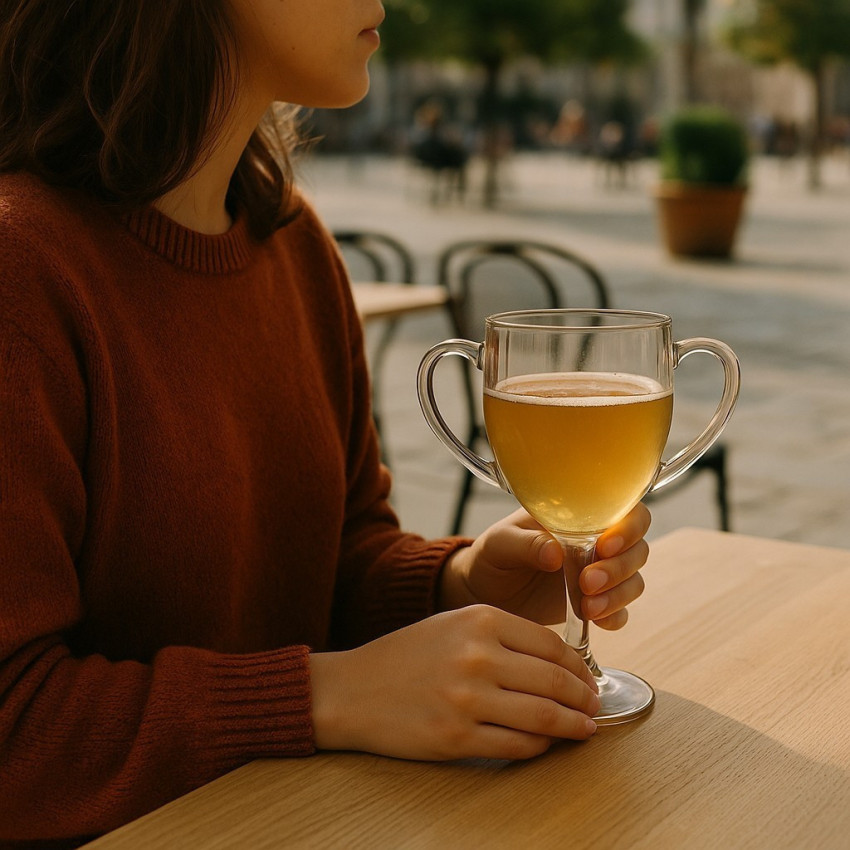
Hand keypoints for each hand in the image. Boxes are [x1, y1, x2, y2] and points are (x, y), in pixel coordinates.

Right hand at [310, 605, 599, 760]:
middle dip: (584, 699)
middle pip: (555, 681)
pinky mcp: (458, 738)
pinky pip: (517, 747)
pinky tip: (546, 745)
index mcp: (480, 620)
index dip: (581, 668)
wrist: (352, 690)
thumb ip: (503, 636)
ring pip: (544, 718)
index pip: (552, 645)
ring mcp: (468, 699)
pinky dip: (539, 748)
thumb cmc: (406, 656)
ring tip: (585, 730)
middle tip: (594, 708)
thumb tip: (559, 662)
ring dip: (573, 727)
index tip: (590, 680)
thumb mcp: (454, 626)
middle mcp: (478, 656)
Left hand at [439, 504, 649, 630]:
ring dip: (618, 594)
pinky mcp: (594, 603)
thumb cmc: (493, 555)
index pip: (625, 510)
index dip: (628, 526)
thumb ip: (526, 544)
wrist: (484, 590)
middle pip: (637, 548)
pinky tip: (596, 620)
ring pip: (633, 580)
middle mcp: (596, 542)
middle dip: (620, 567)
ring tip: (588, 607)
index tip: (604, 545)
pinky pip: (621, 611)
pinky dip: (615, 616)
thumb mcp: (500, 543)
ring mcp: (599, 573)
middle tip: (587, 582)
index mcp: (579, 516)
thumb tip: (555, 553)